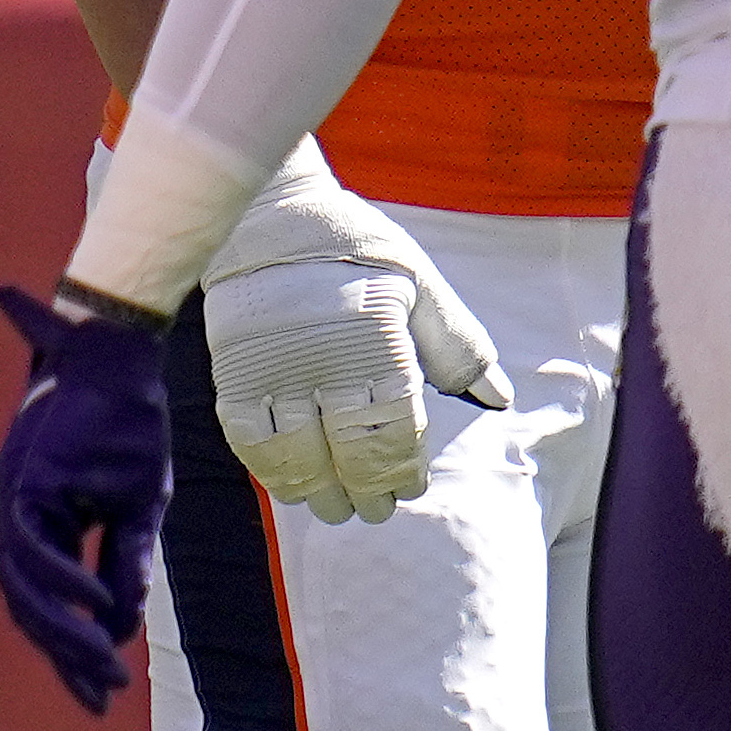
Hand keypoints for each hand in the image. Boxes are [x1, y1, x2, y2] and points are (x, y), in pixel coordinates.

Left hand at [0, 286, 172, 714]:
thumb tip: (123, 622)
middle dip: (66, 657)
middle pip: (29, 608)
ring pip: (24, 587)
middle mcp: (15, 523)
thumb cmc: (128, 433)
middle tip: (100, 698)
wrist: (119, 365)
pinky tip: (94, 607)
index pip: (45, 606)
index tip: (98, 699)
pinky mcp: (25, 483)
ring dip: (64, 631)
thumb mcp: (136, 511)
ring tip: (104, 664)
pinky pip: (34, 548)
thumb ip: (124, 564)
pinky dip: (62, 582)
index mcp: (38, 529)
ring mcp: (13, 503)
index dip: (69, 654)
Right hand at [197, 161, 509, 524]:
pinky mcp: (232, 372)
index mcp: (379, 346)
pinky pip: (248, 438)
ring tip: (334, 509)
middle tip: (375, 511)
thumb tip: (498, 398)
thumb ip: (459, 348)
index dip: (402, 470)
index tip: (409, 489)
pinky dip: (270, 469)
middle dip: (364, 491)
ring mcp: (274, 372)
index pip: (394, 432)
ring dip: (316, 491)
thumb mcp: (422, 288)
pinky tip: (288, 484)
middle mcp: (325, 365)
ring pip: (296, 456)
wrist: (272, 218)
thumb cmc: (360, 252)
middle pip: (347, 453)